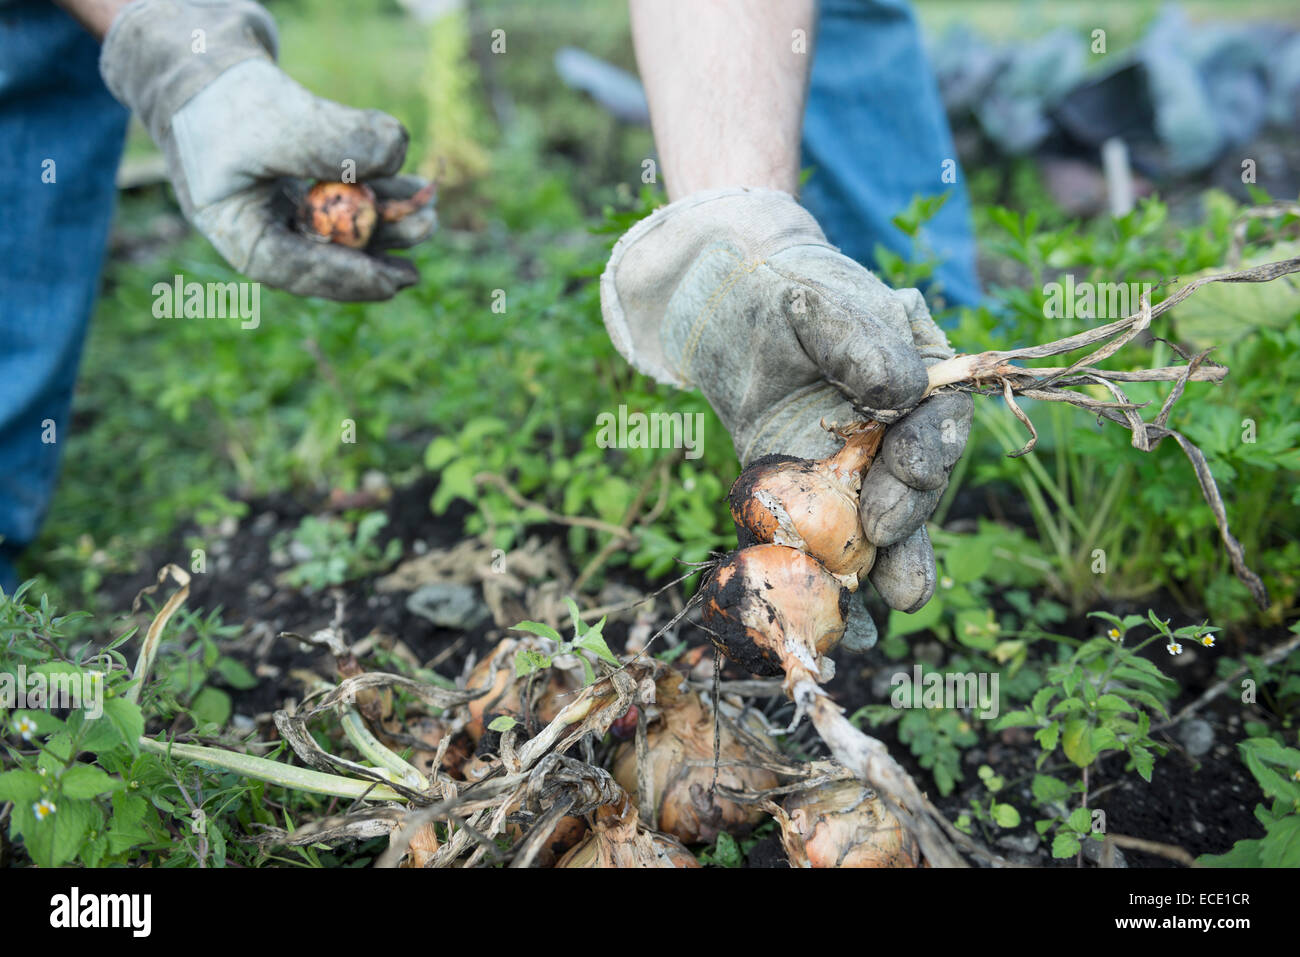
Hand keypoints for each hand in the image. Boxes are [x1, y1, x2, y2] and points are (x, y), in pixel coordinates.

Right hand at [100, 0, 434, 299]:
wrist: (197, 57)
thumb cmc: (220, 93)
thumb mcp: (274, 117)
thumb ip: (331, 140)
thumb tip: (396, 154)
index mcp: (237, 231)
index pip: (296, 270)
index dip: (349, 277)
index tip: (395, 278)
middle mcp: (264, 227)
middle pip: (329, 253)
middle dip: (382, 244)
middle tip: (425, 228)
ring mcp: (286, 206)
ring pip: (346, 227)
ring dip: (389, 218)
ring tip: (430, 209)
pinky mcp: (305, 183)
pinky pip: (349, 198)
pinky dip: (381, 191)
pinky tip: (415, 186)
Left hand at [600, 187, 970, 613]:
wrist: (723, 309)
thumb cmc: (779, 290)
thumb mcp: (817, 301)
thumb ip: (858, 340)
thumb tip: (901, 390)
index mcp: (919, 373)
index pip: (939, 419)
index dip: (927, 452)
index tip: (905, 473)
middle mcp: (896, 428)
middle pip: (915, 482)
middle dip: (906, 516)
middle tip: (884, 540)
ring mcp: (854, 466)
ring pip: (879, 522)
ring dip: (887, 565)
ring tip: (893, 604)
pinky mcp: (808, 494)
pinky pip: (823, 539)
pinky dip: (828, 577)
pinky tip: (840, 619)